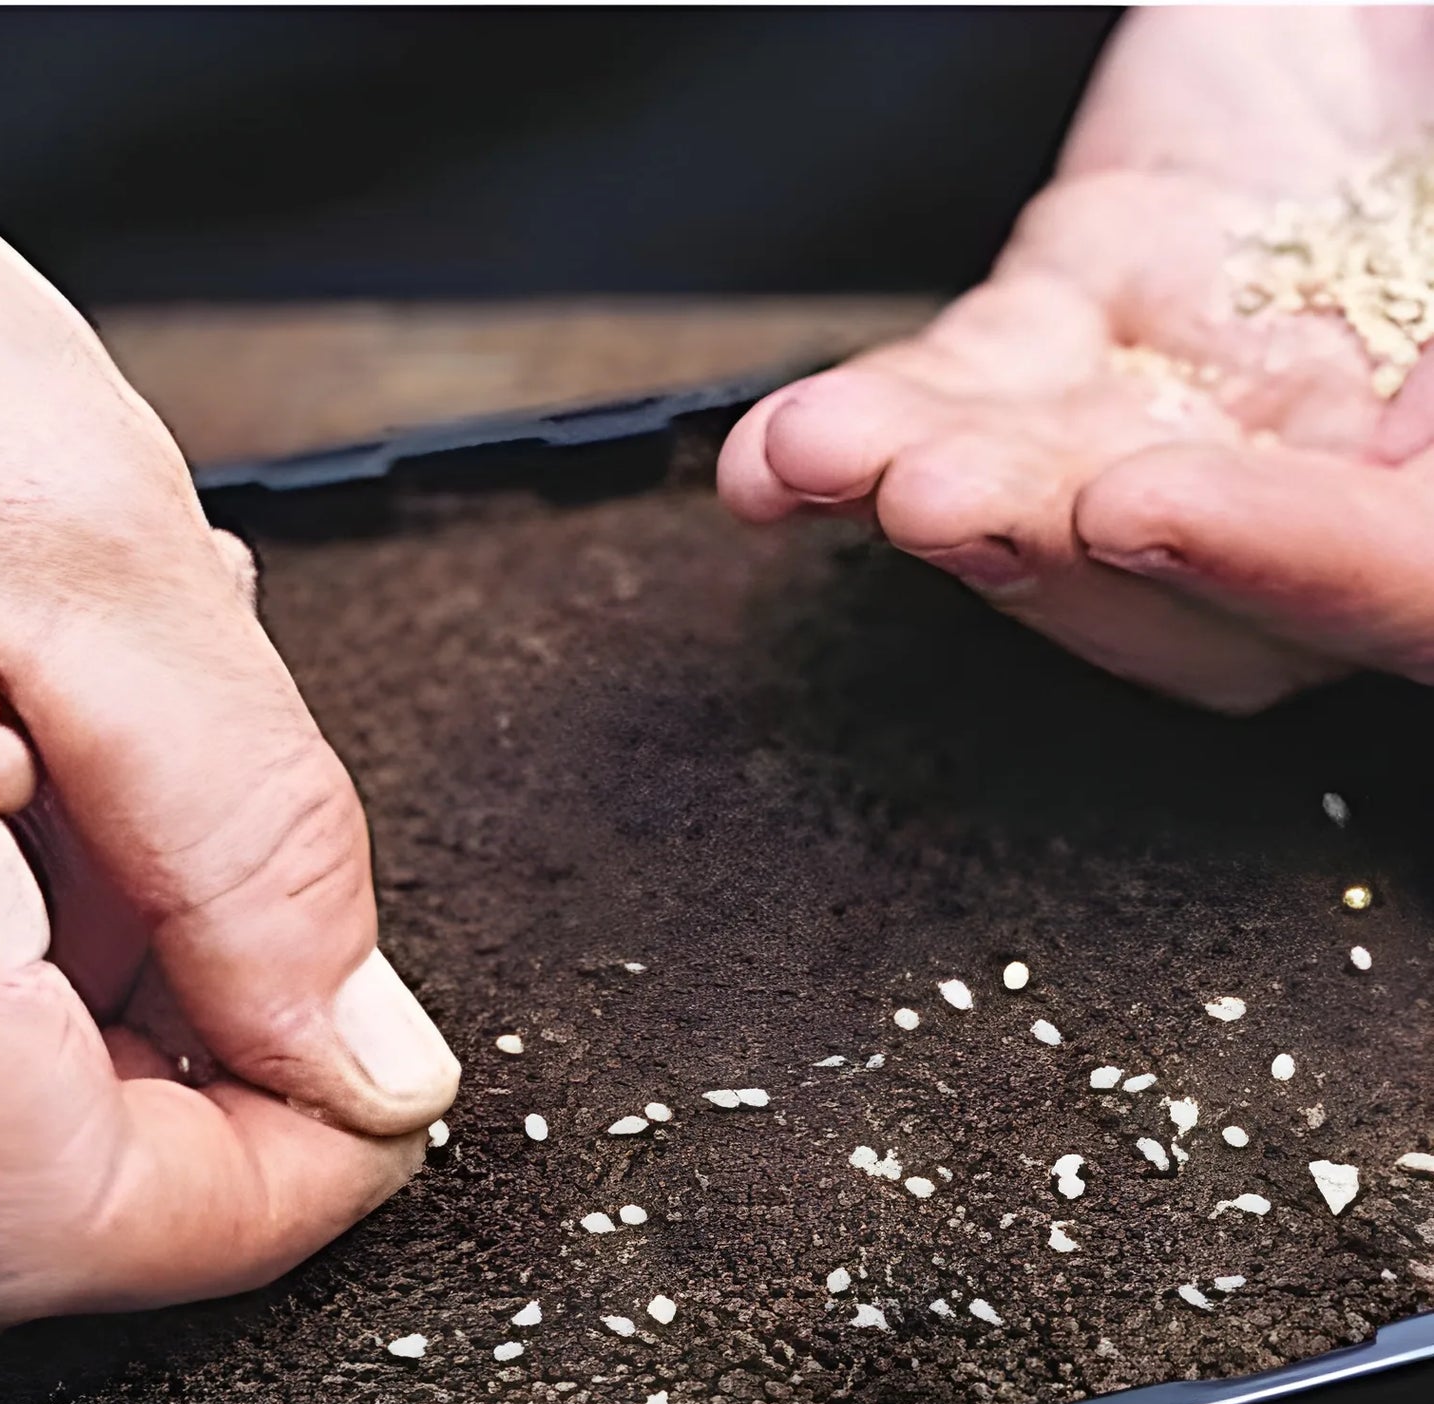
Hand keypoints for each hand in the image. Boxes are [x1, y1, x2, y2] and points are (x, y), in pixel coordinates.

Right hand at [0, 14, 456, 1345]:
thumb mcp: (111, 553)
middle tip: (271, 987)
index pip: (34, 1216)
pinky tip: (26, 840)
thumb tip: (358, 1059)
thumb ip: (264, 851)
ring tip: (121, 839)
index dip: (251, 1205)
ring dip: (81, 1081)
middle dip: (172, 1159)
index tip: (373, 1115)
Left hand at [720, 6, 1433, 712]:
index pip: (1404, 577)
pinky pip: (963, 412)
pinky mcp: (1064, 343)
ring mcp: (1190, 417)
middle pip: (1206, 604)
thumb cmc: (1433, 48)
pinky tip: (781, 451)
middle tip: (946, 502)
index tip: (1148, 511)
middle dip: (1053, 559)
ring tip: (830, 456)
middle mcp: (1343, 469)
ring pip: (1057, 522)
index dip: (1291, 569)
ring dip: (936, 504)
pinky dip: (867, 430)